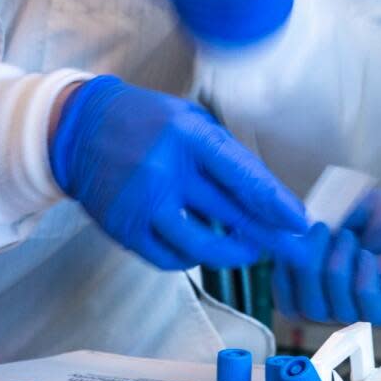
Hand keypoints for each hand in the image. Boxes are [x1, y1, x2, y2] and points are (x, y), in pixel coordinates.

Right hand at [51, 76, 305, 269]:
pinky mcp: (124, 228)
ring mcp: (142, 203)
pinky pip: (170, 259)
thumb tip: (271, 202)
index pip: (244, 177)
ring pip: (202, 246)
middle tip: (298, 253)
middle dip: (271, 238)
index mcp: (188, 135)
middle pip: (231, 215)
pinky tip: (201, 248)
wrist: (79, 128)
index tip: (301, 224)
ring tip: (250, 251)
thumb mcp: (191, 121)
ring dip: (235, 254)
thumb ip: (228, 158)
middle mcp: (165, 170)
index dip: (277, 205)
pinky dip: (192, 258)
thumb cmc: (148, 123)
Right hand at [273, 189, 380, 325]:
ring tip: (350, 238)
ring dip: (331, 271)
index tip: (290, 238)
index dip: (282, 274)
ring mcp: (373, 306)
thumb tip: (297, 224)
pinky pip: (367, 309)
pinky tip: (368, 256)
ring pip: (330, 310)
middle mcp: (347, 298)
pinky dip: (359, 281)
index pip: (290, 297)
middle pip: (303, 308)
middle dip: (303, 268)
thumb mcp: (361, 207)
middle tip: (321, 231)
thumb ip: (329, 214)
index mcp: (332, 280)